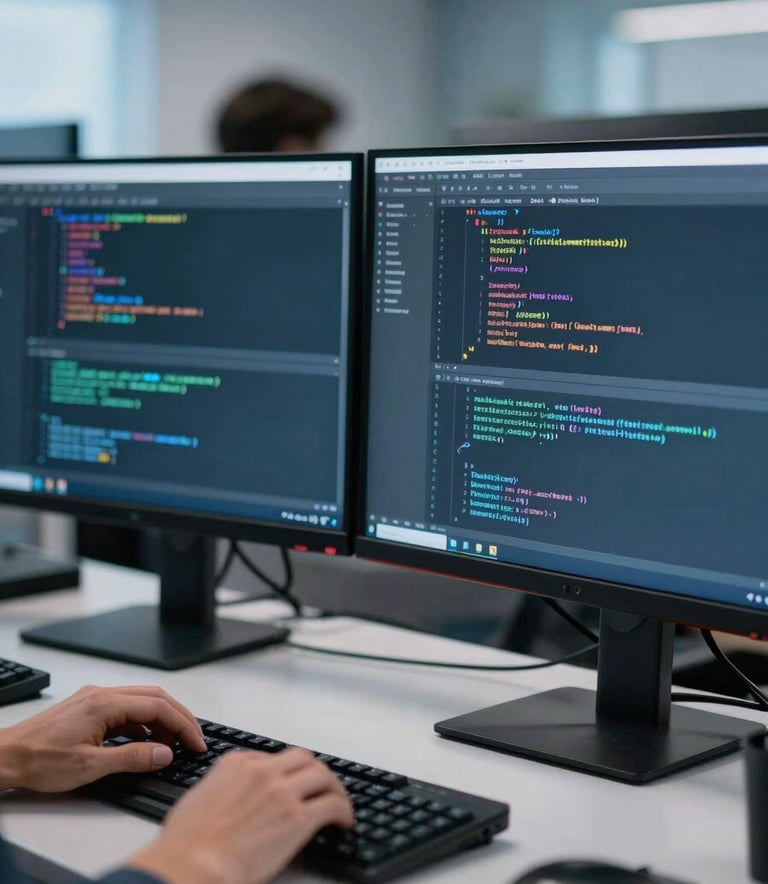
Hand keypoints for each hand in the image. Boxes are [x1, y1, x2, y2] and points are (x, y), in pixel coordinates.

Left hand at [0, 684, 205, 791]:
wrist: (5, 757)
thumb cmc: (39, 761)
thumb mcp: (91, 765)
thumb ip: (133, 758)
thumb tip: (165, 754)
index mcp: (106, 703)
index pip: (158, 707)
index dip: (183, 725)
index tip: (197, 743)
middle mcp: (103, 694)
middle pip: (155, 697)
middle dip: (179, 718)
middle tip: (194, 740)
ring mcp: (95, 700)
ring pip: (141, 702)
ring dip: (162, 721)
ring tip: (172, 745)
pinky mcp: (88, 709)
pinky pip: (126, 710)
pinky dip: (143, 723)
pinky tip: (145, 742)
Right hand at [127, 748, 353, 883]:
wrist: (191, 864)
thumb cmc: (185, 844)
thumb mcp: (198, 799)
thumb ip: (220, 790)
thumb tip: (229, 800)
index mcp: (236, 764)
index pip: (272, 758)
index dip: (285, 772)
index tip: (291, 784)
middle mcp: (262, 771)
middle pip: (303, 759)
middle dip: (315, 772)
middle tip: (322, 786)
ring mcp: (282, 791)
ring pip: (323, 775)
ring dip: (334, 788)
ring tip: (338, 802)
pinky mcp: (298, 817)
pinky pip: (332, 804)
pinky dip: (343, 810)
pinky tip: (344, 821)